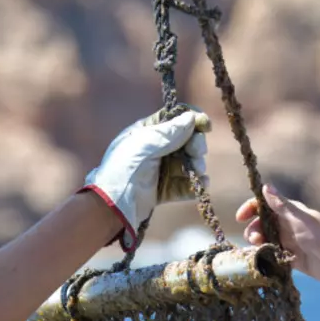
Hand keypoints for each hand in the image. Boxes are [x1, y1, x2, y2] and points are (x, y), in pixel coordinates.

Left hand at [83, 108, 211, 250]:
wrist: (114, 204)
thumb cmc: (125, 168)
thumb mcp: (146, 144)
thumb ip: (170, 132)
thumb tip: (191, 117)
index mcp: (146, 133)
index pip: (173, 121)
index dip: (191, 121)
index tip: (205, 126)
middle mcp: (153, 150)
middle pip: (184, 142)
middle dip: (195, 147)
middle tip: (198, 153)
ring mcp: (158, 170)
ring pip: (186, 164)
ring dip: (196, 166)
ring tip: (199, 172)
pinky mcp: (162, 190)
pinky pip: (183, 185)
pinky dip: (194, 185)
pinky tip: (201, 185)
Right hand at [235, 185, 319, 283]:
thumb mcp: (299, 219)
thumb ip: (281, 205)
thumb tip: (265, 187)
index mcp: (289, 212)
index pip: (264, 206)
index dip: (250, 209)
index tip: (240, 218)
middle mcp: (286, 226)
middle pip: (261, 224)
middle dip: (253, 230)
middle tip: (255, 240)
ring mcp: (288, 242)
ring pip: (264, 241)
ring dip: (257, 245)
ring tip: (259, 251)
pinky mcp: (290, 259)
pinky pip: (271, 256)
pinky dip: (265, 258)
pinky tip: (262, 262)